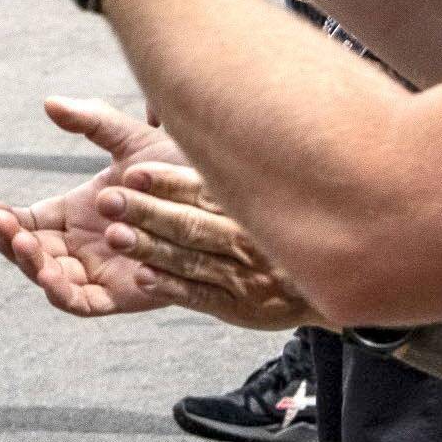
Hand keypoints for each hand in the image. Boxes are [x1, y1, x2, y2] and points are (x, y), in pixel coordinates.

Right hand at [0, 96, 179, 319]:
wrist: (227, 205)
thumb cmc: (184, 171)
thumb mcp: (134, 141)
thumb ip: (93, 122)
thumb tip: (50, 103)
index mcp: (75, 216)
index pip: (28, 223)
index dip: (8, 221)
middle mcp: (82, 247)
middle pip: (32, 253)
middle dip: (12, 241)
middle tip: (5, 224)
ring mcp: (100, 273)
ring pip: (51, 279)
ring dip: (31, 264)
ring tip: (24, 243)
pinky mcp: (122, 296)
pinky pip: (81, 303)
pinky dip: (60, 293)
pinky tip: (49, 274)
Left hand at [103, 166, 328, 331]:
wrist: (334, 281)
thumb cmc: (277, 230)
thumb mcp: (264, 195)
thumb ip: (225, 175)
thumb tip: (188, 133)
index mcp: (250, 205)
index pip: (205, 190)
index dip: (167, 182)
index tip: (132, 173)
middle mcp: (249, 238)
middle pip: (192, 224)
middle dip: (147, 212)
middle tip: (107, 199)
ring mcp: (247, 275)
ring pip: (192, 259)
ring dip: (151, 248)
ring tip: (114, 235)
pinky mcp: (242, 308)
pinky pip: (202, 296)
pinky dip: (172, 287)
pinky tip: (142, 277)